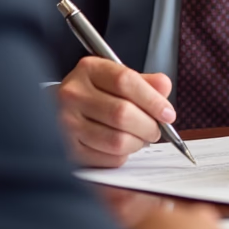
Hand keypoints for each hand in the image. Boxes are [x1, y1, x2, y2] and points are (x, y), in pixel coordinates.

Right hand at [57, 56, 176, 167]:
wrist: (61, 109)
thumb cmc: (95, 93)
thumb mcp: (117, 78)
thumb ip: (144, 82)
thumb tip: (164, 88)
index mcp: (89, 69)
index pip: (125, 81)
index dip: (152, 100)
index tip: (167, 113)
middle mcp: (73, 94)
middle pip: (122, 113)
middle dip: (149, 126)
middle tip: (156, 129)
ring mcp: (67, 123)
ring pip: (117, 140)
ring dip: (137, 143)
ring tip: (139, 138)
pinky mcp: (69, 149)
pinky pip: (108, 159)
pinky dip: (123, 155)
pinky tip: (121, 146)